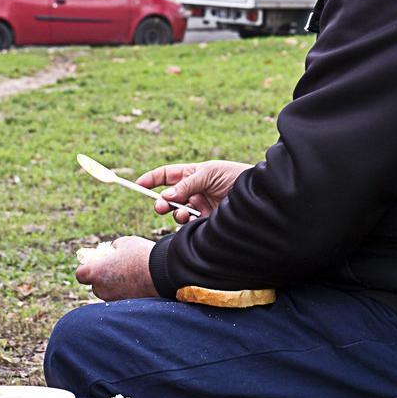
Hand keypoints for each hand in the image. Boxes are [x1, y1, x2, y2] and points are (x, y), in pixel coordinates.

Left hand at [75, 236, 156, 300]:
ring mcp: (114, 300)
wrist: (163, 272)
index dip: (86, 269)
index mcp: (96, 272)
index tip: (96, 263)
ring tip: (128, 275)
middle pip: (95, 286)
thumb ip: (113, 248)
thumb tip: (113, 252)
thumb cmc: (141, 255)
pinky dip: (125, 292)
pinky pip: (121, 299)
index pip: (80, 275)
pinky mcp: (127, 306)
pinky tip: (137, 283)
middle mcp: (102, 290)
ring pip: (109, 293)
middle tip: (114, 268)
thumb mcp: (124, 243)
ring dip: (114, 286)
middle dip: (101, 278)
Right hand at [136, 160, 252, 222]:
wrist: (258, 195)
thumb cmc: (235, 176)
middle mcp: (195, 191)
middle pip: (169, 197)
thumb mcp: (209, 173)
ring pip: (178, 212)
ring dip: (176, 213)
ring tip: (184, 214)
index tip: (138, 185)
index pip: (167, 175)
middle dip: (161, 201)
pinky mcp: (208, 221)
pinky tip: (194, 221)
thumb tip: (165, 196)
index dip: (152, 179)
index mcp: (193, 174)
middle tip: (160, 207)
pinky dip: (188, 223)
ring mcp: (200, 206)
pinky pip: (191, 225)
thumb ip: (187, 184)